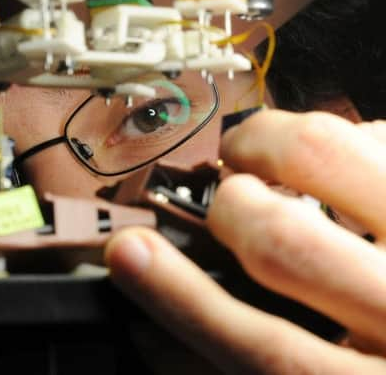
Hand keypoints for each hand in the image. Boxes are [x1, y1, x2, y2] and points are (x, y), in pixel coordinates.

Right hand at [104, 109, 385, 373]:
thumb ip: (253, 345)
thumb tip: (164, 313)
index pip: (262, 348)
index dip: (180, 296)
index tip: (131, 252)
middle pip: (289, 243)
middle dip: (230, 205)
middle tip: (223, 192)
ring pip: (338, 155)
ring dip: (278, 144)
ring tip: (265, 155)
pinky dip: (352, 134)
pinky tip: (347, 159)